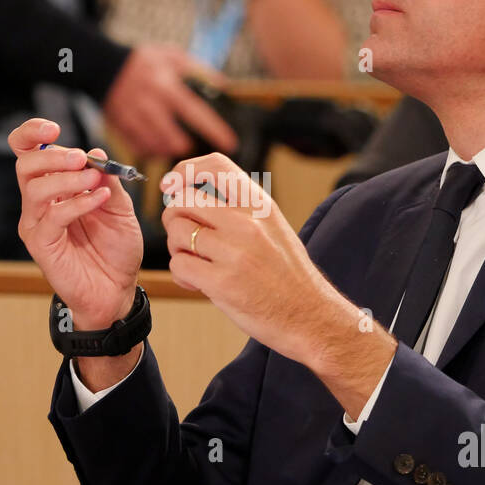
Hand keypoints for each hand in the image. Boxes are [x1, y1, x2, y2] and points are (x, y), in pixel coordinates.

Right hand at [10, 119, 142, 328]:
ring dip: (66, 178)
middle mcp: (39, 203)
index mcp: (54, 186)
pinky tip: (99, 200)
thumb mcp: (120, 207)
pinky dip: (77, 203)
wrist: (117, 289)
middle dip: (53, 155)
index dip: (32, 134)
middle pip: (25, 165)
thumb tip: (96, 151)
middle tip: (81, 159)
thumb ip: (107, 180)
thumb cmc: (116, 248)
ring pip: (35, 188)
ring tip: (93, 180)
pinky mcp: (41, 245)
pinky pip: (52, 216)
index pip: (28, 152)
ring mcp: (37, 224)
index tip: (53, 128)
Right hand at [103, 44, 238, 156]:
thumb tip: (223, 85)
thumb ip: (198, 69)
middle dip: (184, 145)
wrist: (103, 65)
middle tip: (192, 147)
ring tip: (175, 147)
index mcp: (166, 85)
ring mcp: (132, 116)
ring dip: (167, 150)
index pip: (194, 111)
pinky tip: (157, 148)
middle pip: (172, 136)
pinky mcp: (120, 126)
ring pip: (154, 144)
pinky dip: (150, 151)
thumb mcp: (173, 56)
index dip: (213, 129)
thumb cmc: (144, 61)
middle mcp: (149, 102)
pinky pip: (138, 147)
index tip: (230, 142)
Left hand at [158, 153, 393, 413]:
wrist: (311, 318)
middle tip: (185, 238)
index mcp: (260, 205)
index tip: (172, 184)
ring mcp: (234, 252)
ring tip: (196, 263)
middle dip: (174, 219)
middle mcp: (247, 223)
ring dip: (178, 248)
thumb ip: (240, 209)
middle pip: (184, 200)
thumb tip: (192, 194)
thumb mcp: (273, 228)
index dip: (185, 170)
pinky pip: (179, 264)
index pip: (215, 166)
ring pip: (177, 232)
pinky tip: (198, 283)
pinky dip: (182, 274)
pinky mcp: (222, 283)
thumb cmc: (288, 276)